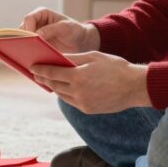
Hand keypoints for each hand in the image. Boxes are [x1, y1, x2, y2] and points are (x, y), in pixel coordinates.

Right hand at [21, 6, 99, 53]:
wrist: (80, 41)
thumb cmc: (74, 29)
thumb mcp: (65, 27)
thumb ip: (51, 29)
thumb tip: (36, 35)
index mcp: (41, 14)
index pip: (28, 19)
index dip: (28, 29)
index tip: (31, 39)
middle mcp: (35, 23)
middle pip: (22, 31)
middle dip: (24, 40)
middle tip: (26, 50)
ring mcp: (34, 35)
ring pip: (23, 42)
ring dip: (25, 49)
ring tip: (28, 58)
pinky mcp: (36, 46)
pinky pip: (28, 50)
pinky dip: (29, 55)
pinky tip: (32, 63)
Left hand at [32, 52, 149, 113]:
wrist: (135, 87)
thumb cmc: (115, 67)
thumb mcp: (93, 57)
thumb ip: (73, 59)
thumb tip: (56, 58)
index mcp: (78, 77)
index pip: (52, 73)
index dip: (40, 69)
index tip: (32, 67)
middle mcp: (78, 92)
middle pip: (54, 85)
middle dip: (44, 78)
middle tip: (36, 73)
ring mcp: (83, 103)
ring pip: (61, 94)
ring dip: (54, 87)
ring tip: (48, 80)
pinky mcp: (88, 110)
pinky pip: (71, 101)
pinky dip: (65, 93)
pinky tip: (63, 88)